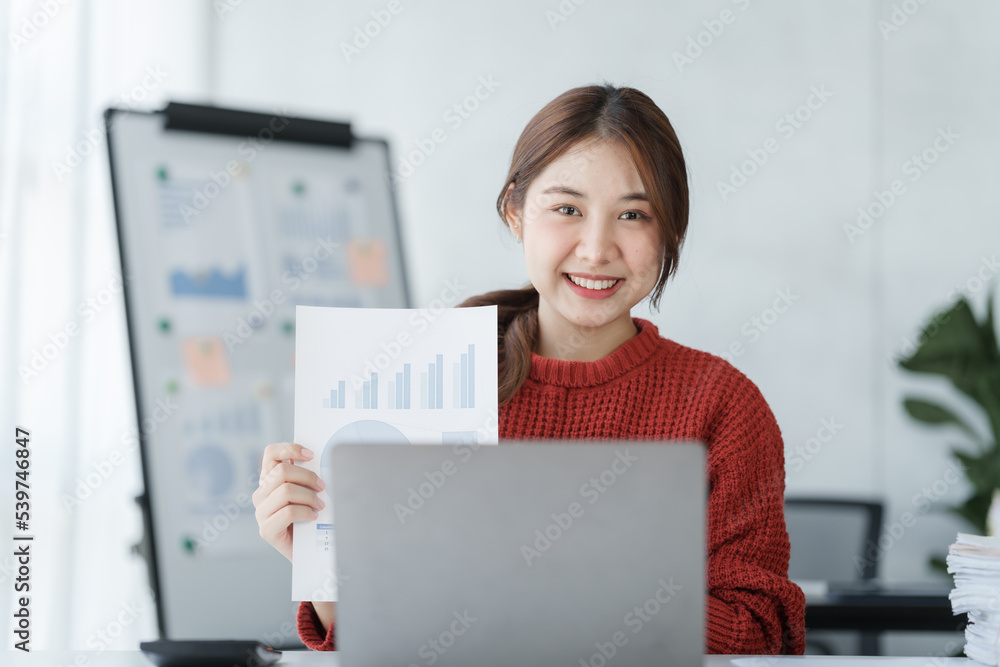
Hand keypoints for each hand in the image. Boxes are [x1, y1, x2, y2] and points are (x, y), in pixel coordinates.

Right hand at [252, 442, 324, 562]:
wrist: (309, 550)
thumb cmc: (310, 518)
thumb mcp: (308, 491)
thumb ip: (306, 477)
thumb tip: (319, 461)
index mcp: (269, 481)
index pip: (271, 453)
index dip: (291, 448)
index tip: (311, 454)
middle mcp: (261, 494)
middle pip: (281, 471)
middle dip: (307, 476)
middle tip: (322, 487)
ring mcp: (261, 512)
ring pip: (285, 491)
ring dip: (309, 496)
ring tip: (320, 505)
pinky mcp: (266, 530)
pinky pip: (288, 512)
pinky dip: (305, 512)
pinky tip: (314, 516)